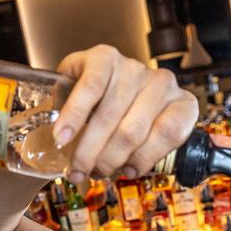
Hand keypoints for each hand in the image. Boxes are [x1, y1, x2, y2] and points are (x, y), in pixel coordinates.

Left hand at [53, 45, 199, 183]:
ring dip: (113, 160)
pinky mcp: (184, 104)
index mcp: (104, 58)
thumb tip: (45, 140)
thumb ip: (62, 105)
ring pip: (133, 132)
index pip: (90, 85)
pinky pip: (164, 137)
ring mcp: (162, 85)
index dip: (73, 115)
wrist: (143, 97)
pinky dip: (143, 159)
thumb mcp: (76, 93)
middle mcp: (135, 68)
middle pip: (109, 117)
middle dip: (89, 153)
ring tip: (101, 173)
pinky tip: (129, 169)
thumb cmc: (102, 100)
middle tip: (77, 172)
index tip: (59, 140)